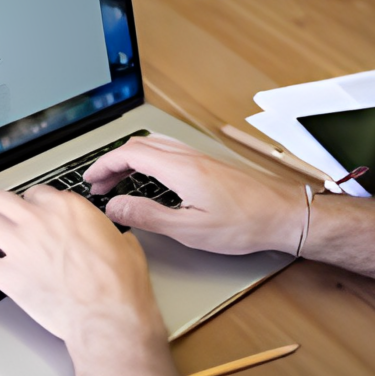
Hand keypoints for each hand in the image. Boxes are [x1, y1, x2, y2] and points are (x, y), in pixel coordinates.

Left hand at [0, 187, 166, 351]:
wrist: (109, 317)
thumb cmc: (120, 285)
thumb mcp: (124, 243)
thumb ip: (106, 231)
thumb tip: (110, 235)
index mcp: (68, 208)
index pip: (35, 193)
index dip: (33, 207)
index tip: (34, 219)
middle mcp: (40, 220)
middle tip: (4, 226)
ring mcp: (21, 246)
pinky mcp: (8, 275)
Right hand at [83, 134, 304, 254]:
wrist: (283, 215)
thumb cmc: (244, 224)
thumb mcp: (189, 230)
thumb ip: (148, 216)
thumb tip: (116, 208)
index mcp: (181, 169)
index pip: (130, 154)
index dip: (104, 165)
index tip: (91, 180)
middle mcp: (189, 156)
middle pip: (139, 145)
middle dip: (113, 162)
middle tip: (100, 185)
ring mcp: (199, 156)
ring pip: (154, 145)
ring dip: (130, 158)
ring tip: (119, 180)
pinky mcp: (208, 163)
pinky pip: (168, 150)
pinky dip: (147, 158)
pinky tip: (149, 176)